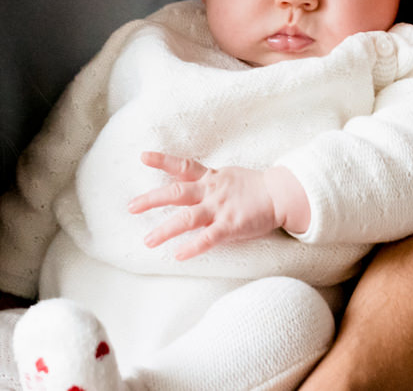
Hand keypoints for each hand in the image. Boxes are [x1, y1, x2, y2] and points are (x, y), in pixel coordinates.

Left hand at [128, 151, 309, 258]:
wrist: (281, 194)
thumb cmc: (255, 188)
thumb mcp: (229, 177)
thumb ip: (209, 183)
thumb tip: (189, 187)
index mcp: (212, 178)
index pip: (183, 166)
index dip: (162, 161)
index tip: (143, 156)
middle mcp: (212, 190)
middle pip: (176, 192)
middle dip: (151, 199)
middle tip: (131, 206)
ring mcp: (220, 208)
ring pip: (187, 218)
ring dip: (165, 229)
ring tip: (148, 241)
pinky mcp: (231, 226)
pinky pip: (208, 238)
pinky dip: (192, 247)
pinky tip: (178, 255)